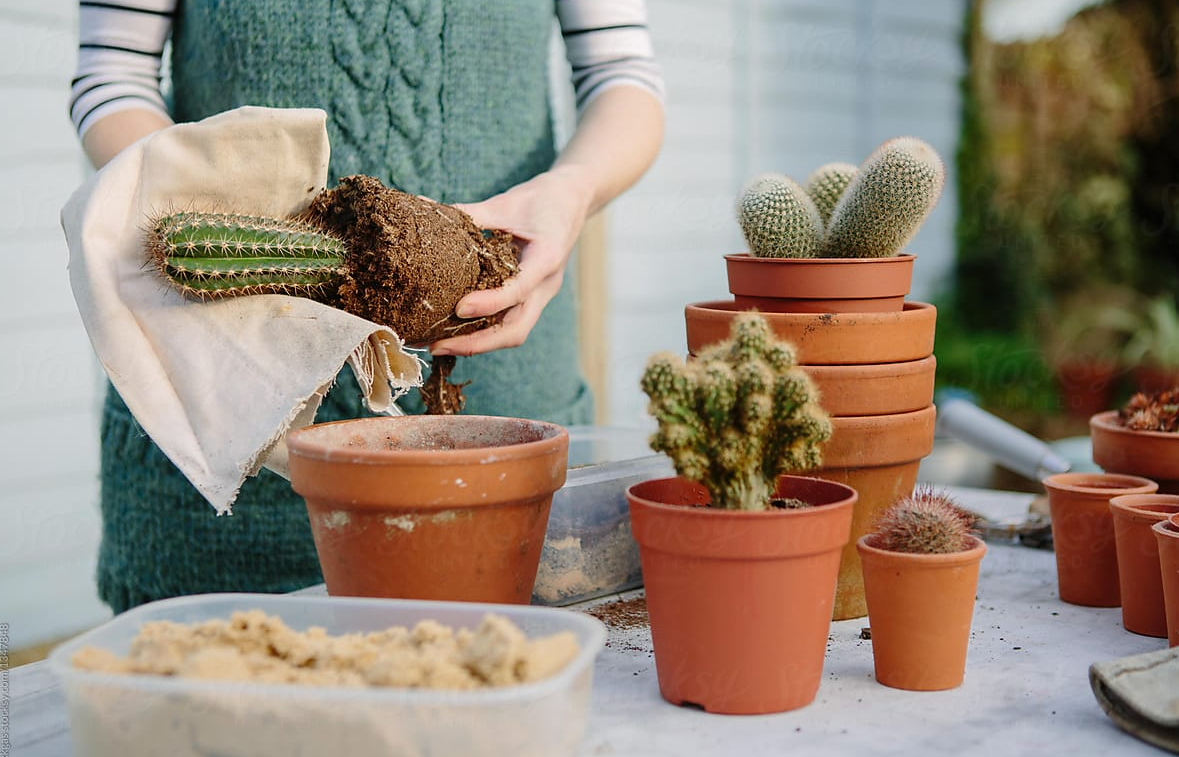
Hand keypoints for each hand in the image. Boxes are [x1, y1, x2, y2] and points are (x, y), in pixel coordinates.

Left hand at [429, 165, 593, 355]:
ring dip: (476, 343)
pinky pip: (508, 322)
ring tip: (438, 344)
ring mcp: (540, 295)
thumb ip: (470, 214)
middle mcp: (546, 285)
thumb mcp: (506, 202)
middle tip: (437, 345)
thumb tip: (426, 209)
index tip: (458, 308)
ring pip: (512, 332)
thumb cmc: (542, 198)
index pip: (518, 290)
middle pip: (516, 329)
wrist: (573, 200)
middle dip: (476, 343)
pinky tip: (453, 330)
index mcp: (547, 258)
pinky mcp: (532, 297)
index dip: (488, 303)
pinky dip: (482, 331)